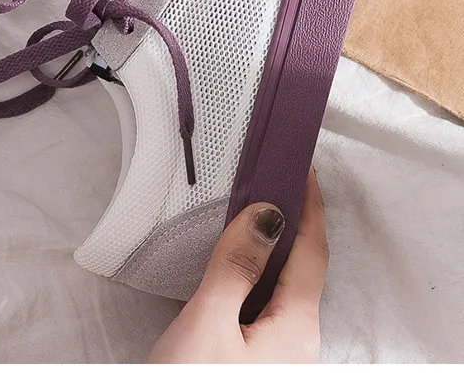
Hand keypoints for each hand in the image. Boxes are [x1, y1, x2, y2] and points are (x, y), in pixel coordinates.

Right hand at [148, 169, 328, 362]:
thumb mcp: (208, 322)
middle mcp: (296, 343)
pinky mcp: (252, 362)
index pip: (312, 251)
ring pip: (277, 288)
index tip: (301, 168)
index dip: (309, 206)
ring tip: (245, 216)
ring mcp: (276, 355)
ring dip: (265, 250)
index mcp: (296, 328)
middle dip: (289, 223)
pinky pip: (260, 307)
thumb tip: (265, 216)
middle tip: (270, 183)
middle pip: (299, 267)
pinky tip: (225, 268)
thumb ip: (236, 267)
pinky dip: (248, 277)